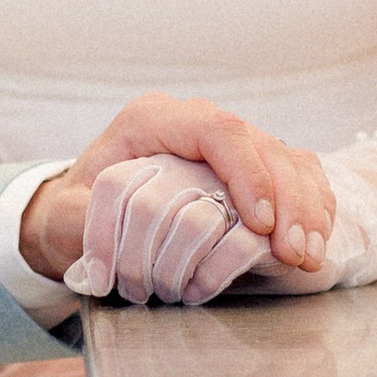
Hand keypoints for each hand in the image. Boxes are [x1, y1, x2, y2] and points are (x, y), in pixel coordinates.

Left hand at [19, 92, 333, 287]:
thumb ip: (80, 222)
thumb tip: (109, 244)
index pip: (217, 129)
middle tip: (291, 252)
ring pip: (288, 162)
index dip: (246, 172)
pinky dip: (311, 213)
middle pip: (263, 146)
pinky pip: (298, 180)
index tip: (259, 221)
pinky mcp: (251, 169)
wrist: (85, 209)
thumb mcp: (64, 214)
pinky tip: (312, 248)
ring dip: (305, 211)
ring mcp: (230, 145)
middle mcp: (197, 124)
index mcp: (154, 119)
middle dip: (286, 201)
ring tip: (306, 258)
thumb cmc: (77, 208)